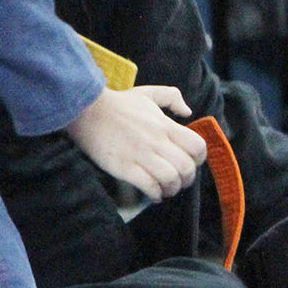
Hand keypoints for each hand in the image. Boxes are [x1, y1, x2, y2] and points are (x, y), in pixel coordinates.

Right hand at [66, 85, 205, 200]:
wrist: (87, 111)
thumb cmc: (118, 104)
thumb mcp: (148, 93)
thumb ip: (171, 97)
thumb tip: (187, 111)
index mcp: (165, 125)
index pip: (197, 146)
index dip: (199, 159)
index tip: (192, 164)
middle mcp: (157, 141)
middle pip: (187, 167)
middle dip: (187, 180)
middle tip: (180, 182)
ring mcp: (141, 155)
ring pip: (170, 179)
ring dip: (172, 189)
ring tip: (166, 190)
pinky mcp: (124, 167)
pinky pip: (149, 186)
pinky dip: (155, 194)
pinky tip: (153, 194)